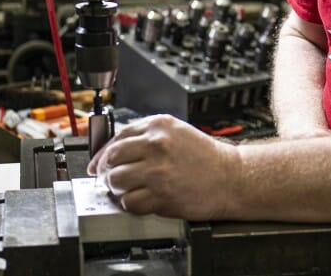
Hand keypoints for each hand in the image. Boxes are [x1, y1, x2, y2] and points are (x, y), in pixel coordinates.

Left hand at [86, 114, 238, 219]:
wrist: (231, 178)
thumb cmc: (206, 158)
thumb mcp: (177, 133)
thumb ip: (148, 137)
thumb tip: (115, 151)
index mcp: (160, 126)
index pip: (118, 137)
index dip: (104, 153)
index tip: (99, 164)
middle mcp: (157, 145)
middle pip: (112, 159)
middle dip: (108, 172)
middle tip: (112, 179)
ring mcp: (158, 171)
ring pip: (116, 181)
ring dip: (118, 189)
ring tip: (129, 189)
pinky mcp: (161, 195)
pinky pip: (129, 202)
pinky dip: (131, 204)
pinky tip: (142, 199)